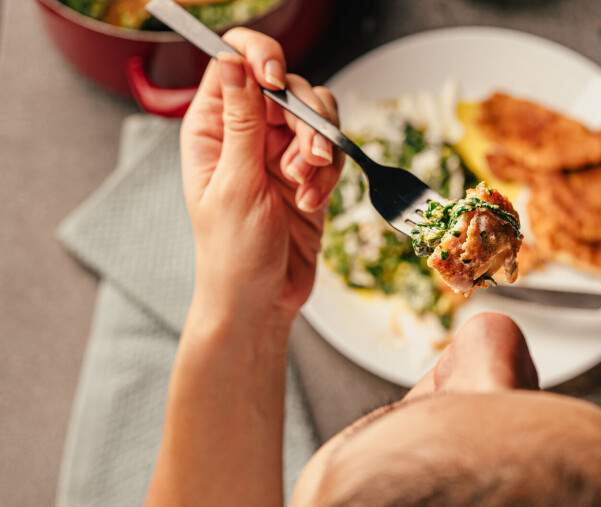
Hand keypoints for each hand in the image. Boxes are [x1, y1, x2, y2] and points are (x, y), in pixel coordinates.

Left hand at [180, 28, 343, 327]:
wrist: (260, 300)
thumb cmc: (231, 252)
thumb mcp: (235, 183)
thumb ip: (242, 121)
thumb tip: (234, 62)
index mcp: (213, 128)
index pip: (235, 63)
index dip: (260, 59)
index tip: (275, 82)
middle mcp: (248, 133)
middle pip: (288, 88)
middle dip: (305, 121)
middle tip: (306, 160)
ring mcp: (281, 153)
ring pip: (318, 116)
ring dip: (321, 147)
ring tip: (308, 183)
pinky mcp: (311, 175)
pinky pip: (334, 153)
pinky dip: (331, 175)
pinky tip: (313, 201)